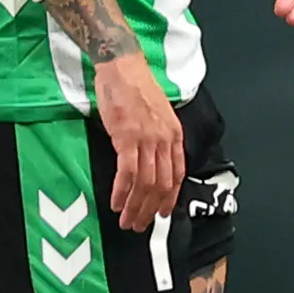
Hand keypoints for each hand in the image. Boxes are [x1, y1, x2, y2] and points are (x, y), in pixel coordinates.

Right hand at [95, 48, 184, 229]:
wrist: (123, 67)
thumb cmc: (136, 88)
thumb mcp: (158, 115)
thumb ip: (158, 138)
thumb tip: (151, 162)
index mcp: (174, 135)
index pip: (178, 175)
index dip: (170, 198)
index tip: (163, 214)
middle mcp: (164, 140)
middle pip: (162, 185)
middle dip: (151, 210)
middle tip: (139, 226)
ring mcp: (147, 139)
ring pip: (146, 183)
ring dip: (136, 206)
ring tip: (126, 221)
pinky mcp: (127, 137)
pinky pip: (127, 173)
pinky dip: (122, 192)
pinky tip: (115, 203)